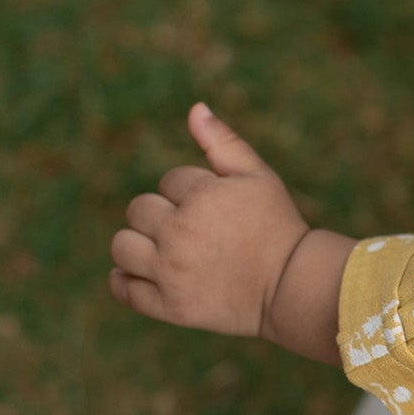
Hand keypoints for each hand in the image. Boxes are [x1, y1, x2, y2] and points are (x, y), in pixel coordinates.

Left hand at [109, 103, 309, 339]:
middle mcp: (179, 233)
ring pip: (122, 247)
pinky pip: (125, 289)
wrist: (292, 287)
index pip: (169, 182)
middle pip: (139, 210)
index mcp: (201, 196)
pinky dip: (125, 281)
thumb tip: (195, 108)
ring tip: (163, 251)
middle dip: (161, 215)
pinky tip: (140, 273)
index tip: (216, 210)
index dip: (191, 193)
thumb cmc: (277, 226)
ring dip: (137, 245)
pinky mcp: (169, 306)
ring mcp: (171, 272)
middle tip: (192, 232)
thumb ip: (224, 142)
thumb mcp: (258, 177)